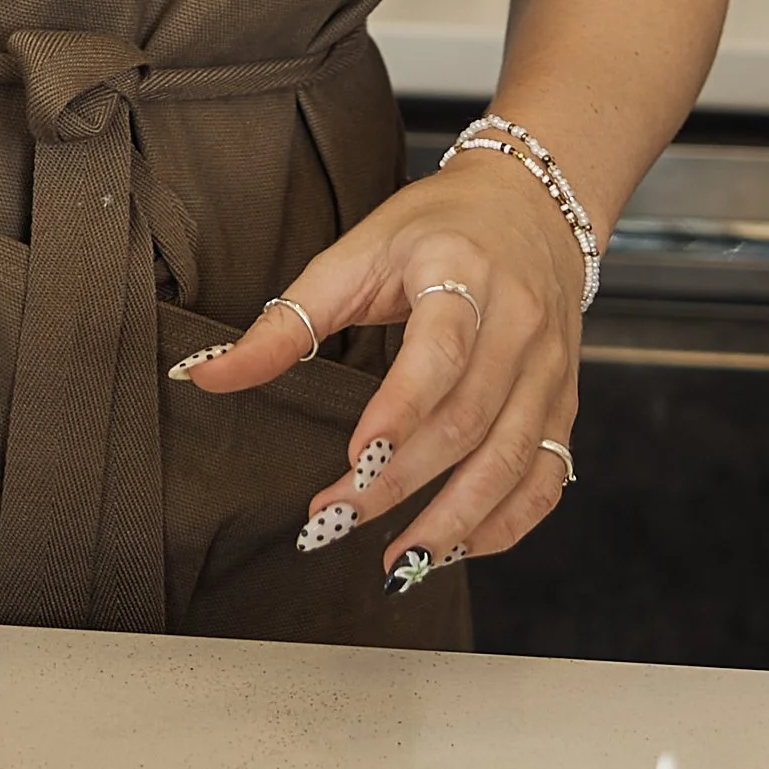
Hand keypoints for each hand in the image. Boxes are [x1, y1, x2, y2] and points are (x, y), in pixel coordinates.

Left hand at [172, 151, 582, 591]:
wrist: (530, 205)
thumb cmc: (434, 229)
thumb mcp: (354, 254)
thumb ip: (286, 321)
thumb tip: (204, 375)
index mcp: (463, 271)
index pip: (441, 349)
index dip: (402, 409)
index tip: (353, 458)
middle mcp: (518, 322)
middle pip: (467, 418)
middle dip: (400, 481)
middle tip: (336, 520)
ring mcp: (549, 367)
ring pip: (513, 459)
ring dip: (455, 521)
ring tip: (397, 563)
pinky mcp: (564, 401)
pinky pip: (547, 476)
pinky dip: (506, 523)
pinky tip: (455, 548)